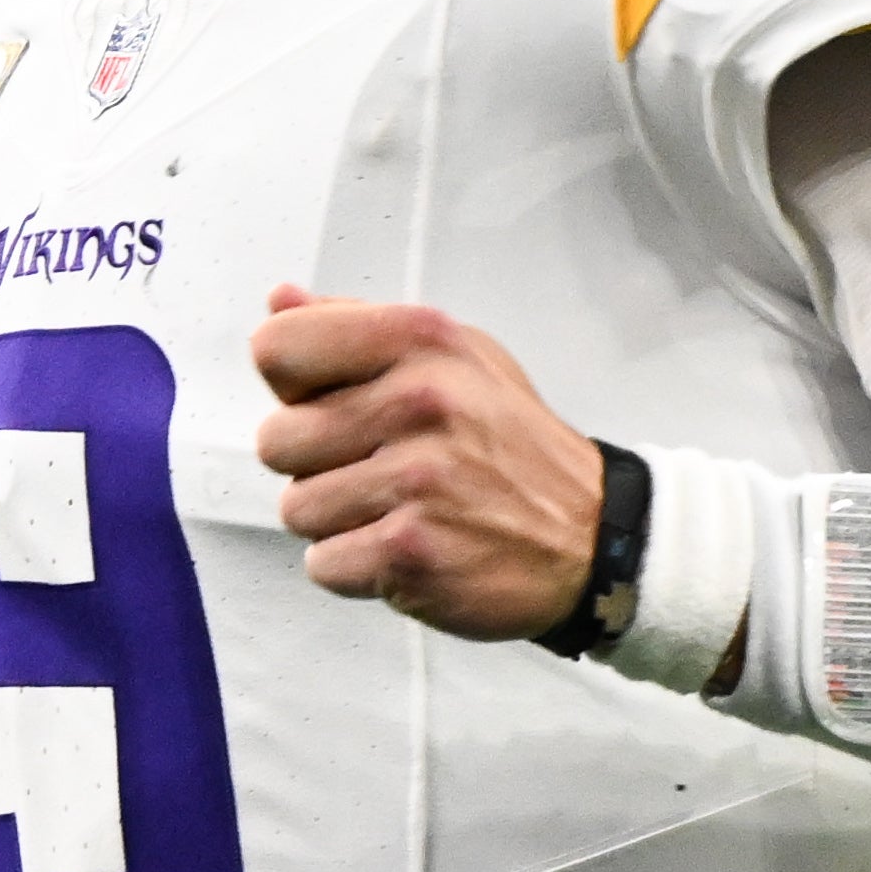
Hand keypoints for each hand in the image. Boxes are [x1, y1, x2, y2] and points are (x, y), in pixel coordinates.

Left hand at [245, 287, 607, 635]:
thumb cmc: (509, 444)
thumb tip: (279, 303)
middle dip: (315, 464)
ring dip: (338, 521)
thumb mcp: (452, 357)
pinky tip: (406, 549)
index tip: (320, 400)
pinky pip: (323, 564)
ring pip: (298, 508)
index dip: (288, 384)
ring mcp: (416, 480)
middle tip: (376, 469)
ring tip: (399, 510)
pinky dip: (356, 568)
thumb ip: (358, 326)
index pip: (279, 346)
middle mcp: (418, 402)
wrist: (592, 535)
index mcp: (420, 342)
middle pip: (277, 440)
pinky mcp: (411, 550)